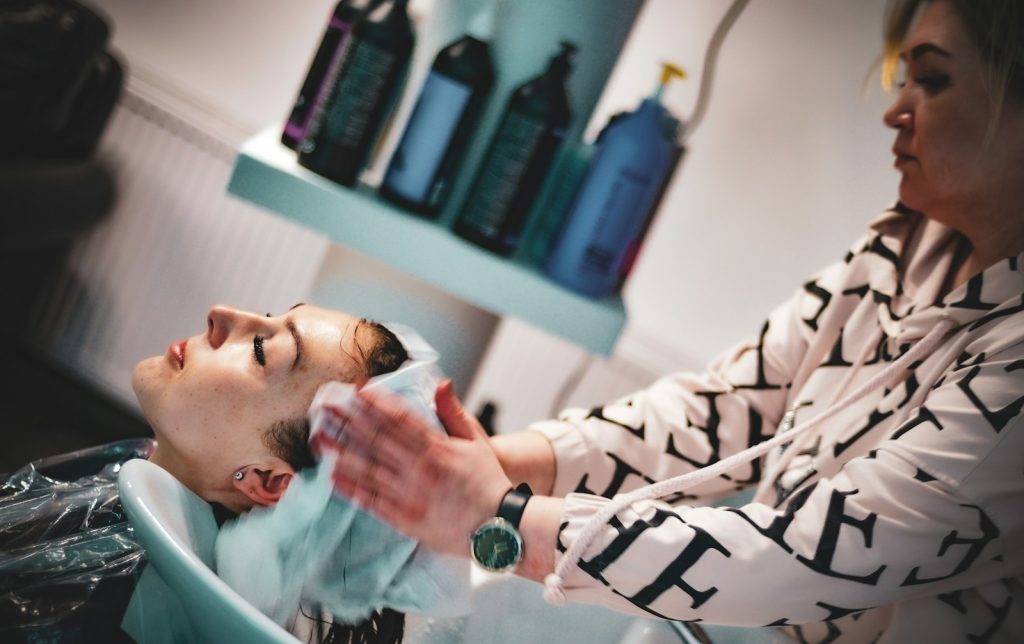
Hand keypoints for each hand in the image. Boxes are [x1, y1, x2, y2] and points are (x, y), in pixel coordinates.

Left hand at [323, 379, 512, 556]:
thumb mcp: (476, 441)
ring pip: (369, 468)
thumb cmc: (488, 481)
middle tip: (326, 406)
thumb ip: (454, 412)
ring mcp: (410, 494)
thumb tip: (440, 382)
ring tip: (320, 437)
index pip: (400, 419)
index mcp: (437, 447)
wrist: (499, 526)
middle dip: (349, 420)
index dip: (376, 403)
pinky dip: (351, 488)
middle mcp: (419, 469)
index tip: (357, 390)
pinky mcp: (405, 519)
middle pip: (377, 439)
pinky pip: (372, 501)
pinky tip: (333, 476)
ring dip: (342, 450)